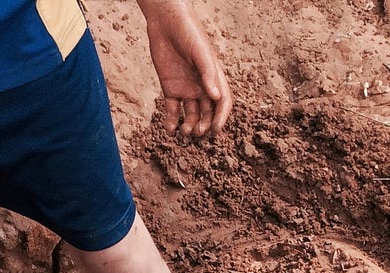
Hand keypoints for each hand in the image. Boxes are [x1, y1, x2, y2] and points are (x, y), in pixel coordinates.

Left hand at [140, 0, 231, 136]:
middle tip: (197, 132)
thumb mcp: (200, 54)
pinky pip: (172, 109)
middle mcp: (202, 86)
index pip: (222, 102)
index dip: (221, 117)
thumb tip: (216, 97)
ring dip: (189, 125)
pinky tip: (170, 128)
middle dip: (204, 124)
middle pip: (207, 112)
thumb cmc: (189, 33)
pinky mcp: (170, 88)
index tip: (215, 130)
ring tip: (184, 132)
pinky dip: (171, 121)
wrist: (166, 22)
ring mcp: (186, 88)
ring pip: (190, 114)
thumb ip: (208, 74)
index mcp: (214, 78)